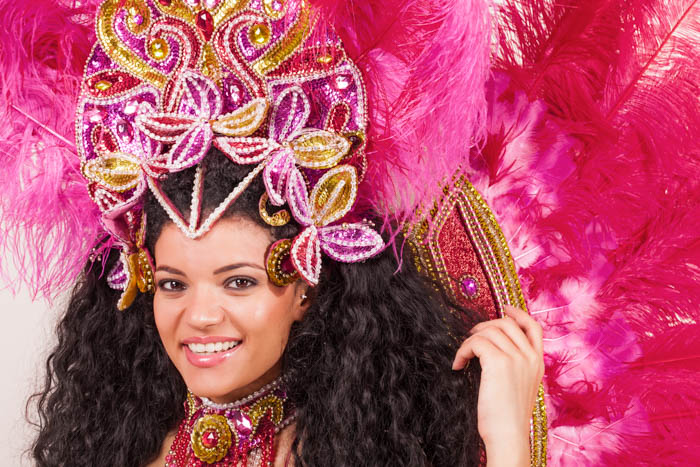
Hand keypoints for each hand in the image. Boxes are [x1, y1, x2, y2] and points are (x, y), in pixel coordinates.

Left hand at [452, 306, 543, 465]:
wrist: (508, 436)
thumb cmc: (508, 418)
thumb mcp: (520, 387)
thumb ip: (516, 367)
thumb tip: (496, 350)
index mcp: (538, 363)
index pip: (533, 327)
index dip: (518, 313)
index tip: (505, 308)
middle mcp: (530, 357)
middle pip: (507, 323)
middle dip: (485, 326)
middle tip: (472, 338)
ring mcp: (516, 357)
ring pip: (489, 331)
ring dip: (470, 340)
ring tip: (463, 356)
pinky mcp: (499, 362)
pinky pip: (476, 342)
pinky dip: (463, 350)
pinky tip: (458, 365)